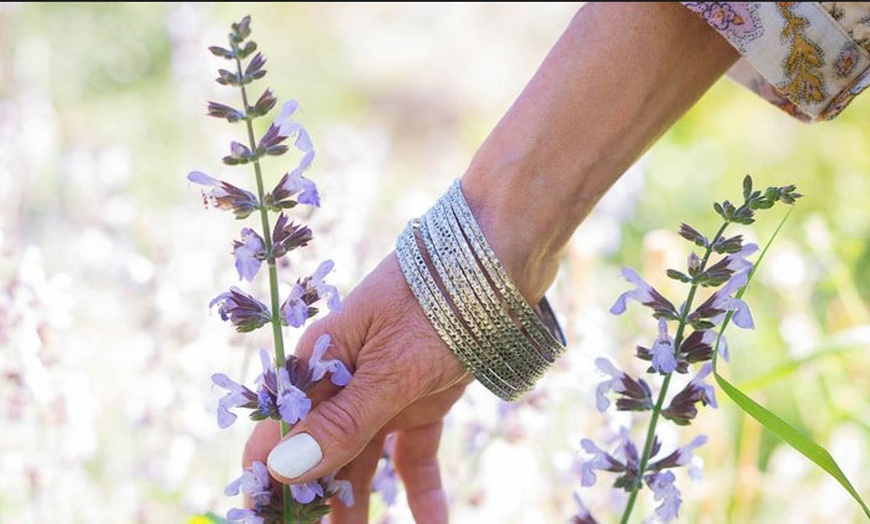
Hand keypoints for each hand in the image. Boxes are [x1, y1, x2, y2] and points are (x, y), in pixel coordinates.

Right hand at [243, 251, 472, 521]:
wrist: (500, 258)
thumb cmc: (437, 300)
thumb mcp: (391, 367)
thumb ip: (342, 420)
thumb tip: (282, 470)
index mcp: (320, 362)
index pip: (276, 430)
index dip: (266, 477)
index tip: (266, 519)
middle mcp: (345, 379)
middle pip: (318, 451)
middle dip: (312, 497)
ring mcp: (384, 389)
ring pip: (362, 459)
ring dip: (358, 503)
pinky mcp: (423, 397)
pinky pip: (415, 452)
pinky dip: (421, 489)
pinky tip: (432, 523)